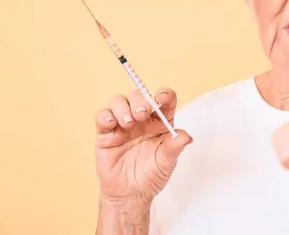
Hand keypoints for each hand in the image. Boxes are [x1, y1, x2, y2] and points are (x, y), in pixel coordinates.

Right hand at [94, 88, 192, 205]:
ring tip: (128, 123)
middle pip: (139, 96)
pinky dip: (104, 115)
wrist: (132, 194)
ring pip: (118, 101)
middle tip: (142, 114)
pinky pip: (102, 117)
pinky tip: (111, 123)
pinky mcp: (106, 134)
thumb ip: (175, 147)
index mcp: (160, 121)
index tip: (163, 97)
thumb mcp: (168, 162)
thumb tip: (186, 136)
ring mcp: (122, 124)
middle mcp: (142, 119)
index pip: (164, 101)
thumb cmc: (152, 174)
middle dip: (140, 101)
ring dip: (122, 107)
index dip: (164, 95)